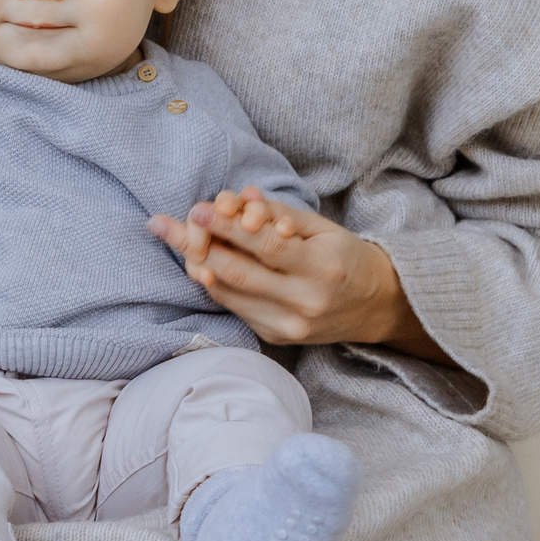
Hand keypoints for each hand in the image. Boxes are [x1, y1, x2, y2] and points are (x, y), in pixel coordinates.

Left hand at [148, 188, 443, 359]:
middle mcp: (305, 303)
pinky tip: (197, 262)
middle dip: (194, 245)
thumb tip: (235, 202)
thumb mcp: (322, 227)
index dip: (228, 226)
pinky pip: (235, 307)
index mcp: (323, 268)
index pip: (266, 246)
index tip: (196, 208)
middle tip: (163, 224)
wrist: (377, 307)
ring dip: (195, 264)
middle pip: (238, 273)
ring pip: (228, 293)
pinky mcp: (275, 338)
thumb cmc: (346, 256)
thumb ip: (278, 214)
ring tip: (171, 238)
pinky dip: (213, 282)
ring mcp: (289, 326)